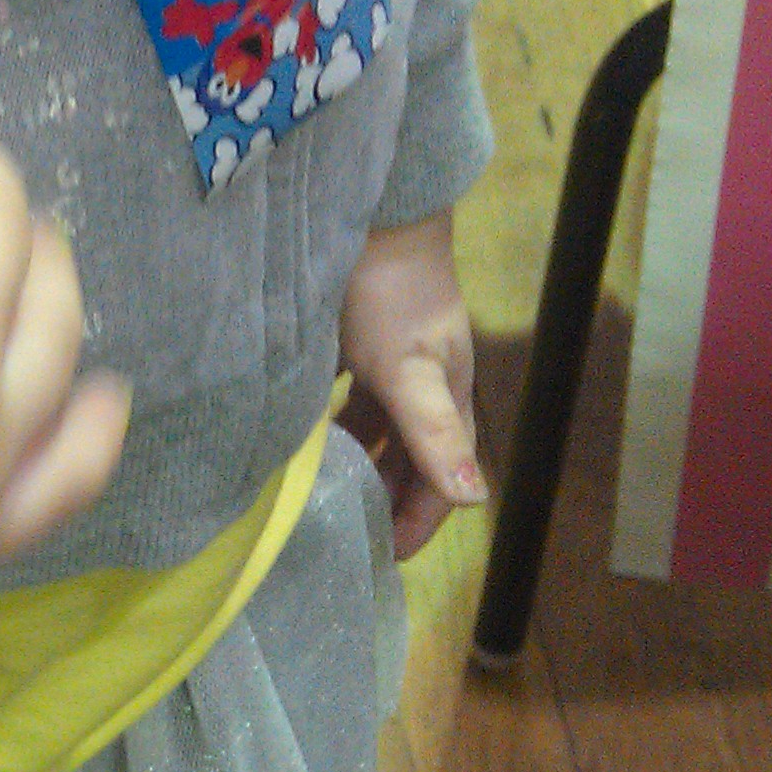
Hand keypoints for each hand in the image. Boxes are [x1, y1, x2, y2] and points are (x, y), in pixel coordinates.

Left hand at [336, 212, 482, 560]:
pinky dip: (325, 424)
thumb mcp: (409, 370)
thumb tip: (475, 498)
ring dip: (352, 462)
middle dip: (383, 497)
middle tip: (341, 530)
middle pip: (407, 461)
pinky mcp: (354, 343)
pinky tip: (296, 435)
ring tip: (314, 492)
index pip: (441, 481)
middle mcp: (422, 388)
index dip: (418, 523)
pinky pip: (342, 399)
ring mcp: (389, 364)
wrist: (370, 213)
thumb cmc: (392, 292)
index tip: (382, 557)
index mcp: (447, 400)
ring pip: (372, 432)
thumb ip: (433, 434)